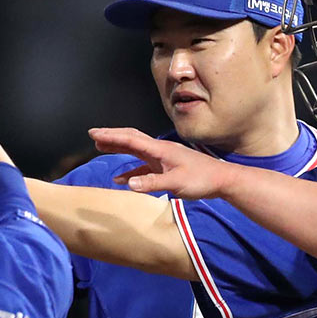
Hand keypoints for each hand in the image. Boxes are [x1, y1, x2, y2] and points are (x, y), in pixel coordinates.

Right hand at [88, 126, 230, 198]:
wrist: (222, 180)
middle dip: (112, 137)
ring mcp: (164, 159)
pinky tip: (123, 180)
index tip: (93, 133)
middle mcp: (160, 151)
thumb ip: (153, 183)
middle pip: (131, 139)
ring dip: (119, 149)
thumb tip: (129, 184)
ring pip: (136, 151)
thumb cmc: (202, 179)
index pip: (131, 139)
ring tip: (102, 148)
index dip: (111, 136)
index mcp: (160, 150)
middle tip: (94, 136)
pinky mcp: (167, 168)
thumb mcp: (177, 183)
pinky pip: (144, 167)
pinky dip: (131, 171)